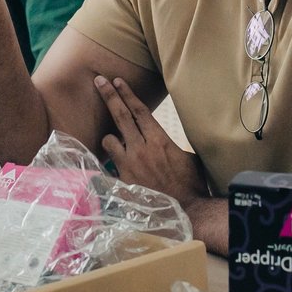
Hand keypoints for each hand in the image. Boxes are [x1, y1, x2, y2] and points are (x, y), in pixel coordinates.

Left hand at [95, 75, 208, 207]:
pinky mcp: (123, 182)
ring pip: (109, 140)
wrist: (188, 211)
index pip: (139, 110)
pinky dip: (109, 165)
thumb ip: (172, 145)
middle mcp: (141, 148)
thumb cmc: (192, 184)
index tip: (117, 80)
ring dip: (110, 138)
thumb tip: (167, 141)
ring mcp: (130, 165)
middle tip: (99, 81)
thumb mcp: (188, 157)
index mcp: (159, 139)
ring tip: (115, 144)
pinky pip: (108, 167)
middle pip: (121, 115)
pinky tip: (109, 168)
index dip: (127, 93)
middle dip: (109, 95)